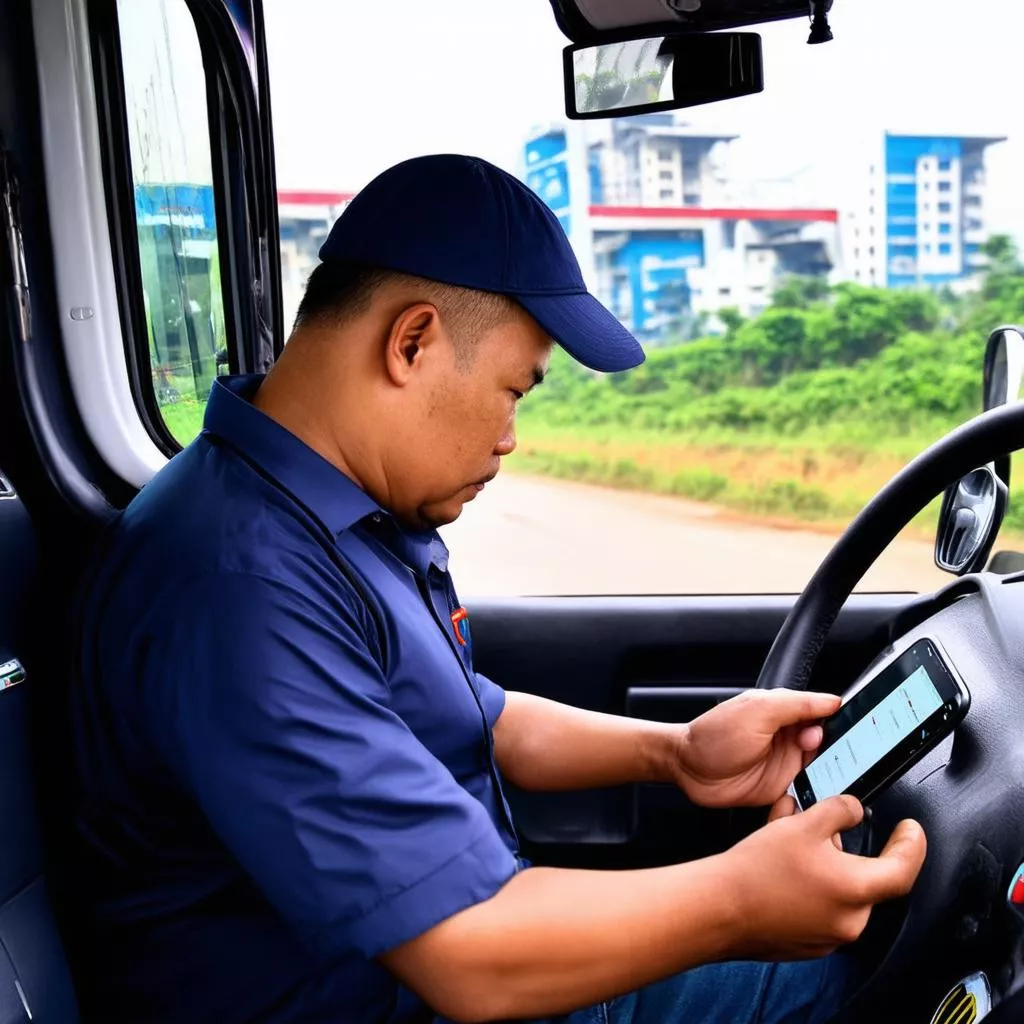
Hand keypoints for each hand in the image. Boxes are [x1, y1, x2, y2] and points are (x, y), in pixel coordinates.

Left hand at [673, 689, 840, 807]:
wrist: (688, 770)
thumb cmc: (714, 736)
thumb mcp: (757, 712)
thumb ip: (796, 705)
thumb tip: (833, 700)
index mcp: (783, 711)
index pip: (823, 711)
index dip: (838, 718)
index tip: (854, 725)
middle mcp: (788, 736)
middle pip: (828, 740)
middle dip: (833, 745)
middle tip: (816, 747)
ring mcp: (786, 762)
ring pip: (823, 765)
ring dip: (828, 768)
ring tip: (820, 769)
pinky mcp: (782, 787)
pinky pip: (810, 789)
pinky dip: (817, 790)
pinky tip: (819, 790)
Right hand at [722, 795, 926, 959]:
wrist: (720, 908)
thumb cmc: (758, 870)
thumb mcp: (804, 824)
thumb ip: (839, 811)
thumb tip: (854, 810)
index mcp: (856, 890)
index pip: (904, 869)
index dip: (912, 845)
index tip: (911, 830)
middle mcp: (850, 920)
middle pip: (864, 876)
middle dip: (846, 848)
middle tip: (820, 826)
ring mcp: (828, 936)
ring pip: (839, 890)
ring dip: (824, 863)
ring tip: (790, 839)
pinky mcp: (807, 944)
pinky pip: (820, 907)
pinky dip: (810, 885)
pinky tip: (781, 867)